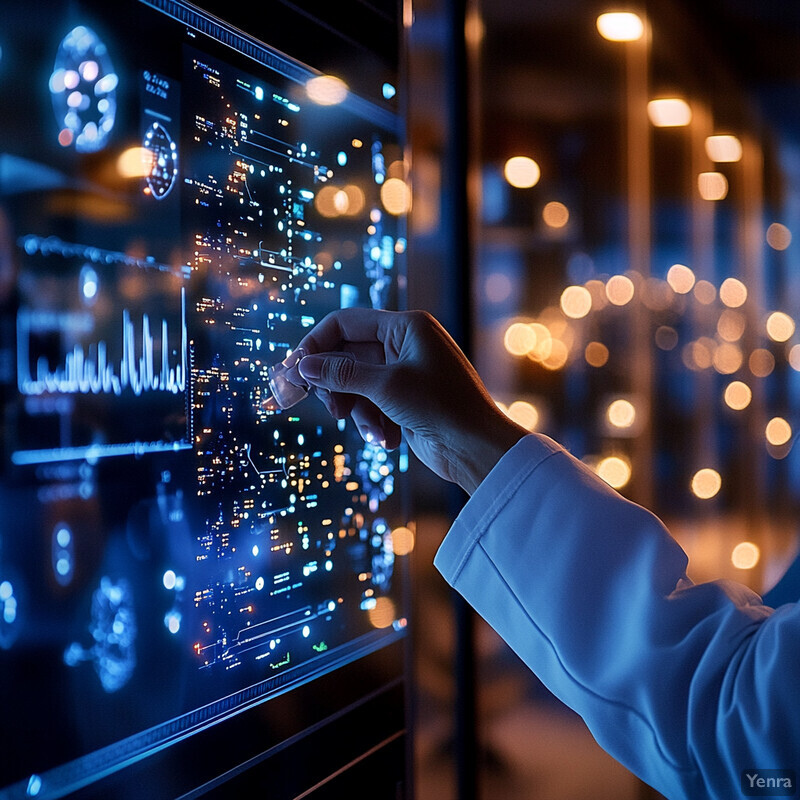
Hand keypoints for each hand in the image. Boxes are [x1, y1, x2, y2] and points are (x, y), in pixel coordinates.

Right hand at [292, 308, 527, 493]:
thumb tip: (304, 365)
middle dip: (335, 385)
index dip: (316, 344)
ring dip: (357, 410)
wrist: (476, 449)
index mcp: (406, 327)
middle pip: (348, 356)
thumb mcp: (386, 387)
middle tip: (316, 404)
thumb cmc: (442, 408)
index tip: (294, 369)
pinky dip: (374, 422)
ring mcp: (406, 373)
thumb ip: (342, 374)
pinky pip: (373, 404)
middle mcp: (405, 345)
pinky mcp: (406, 400)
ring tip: (370, 429)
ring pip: (358, 385)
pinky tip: (387, 439)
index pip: (346, 323)